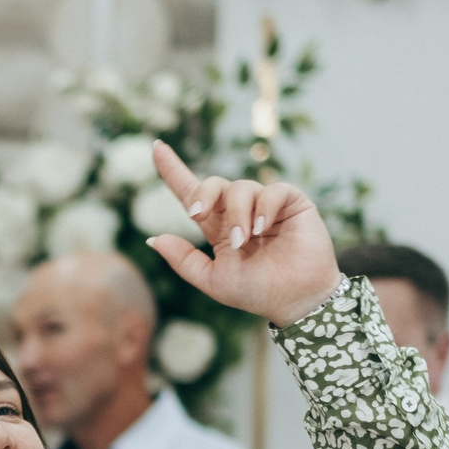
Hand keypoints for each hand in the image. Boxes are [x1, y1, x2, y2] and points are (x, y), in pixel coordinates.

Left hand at [144, 145, 343, 327]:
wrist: (295, 300)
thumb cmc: (257, 292)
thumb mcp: (212, 279)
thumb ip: (183, 260)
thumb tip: (153, 239)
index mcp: (218, 227)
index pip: (192, 193)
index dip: (172, 170)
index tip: (156, 147)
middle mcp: (239, 211)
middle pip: (212, 184)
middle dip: (202, 195)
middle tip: (196, 215)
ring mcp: (265, 204)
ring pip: (240, 188)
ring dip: (236, 215)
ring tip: (243, 242)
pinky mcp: (291, 202)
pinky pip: (272, 191)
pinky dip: (263, 208)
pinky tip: (262, 229)